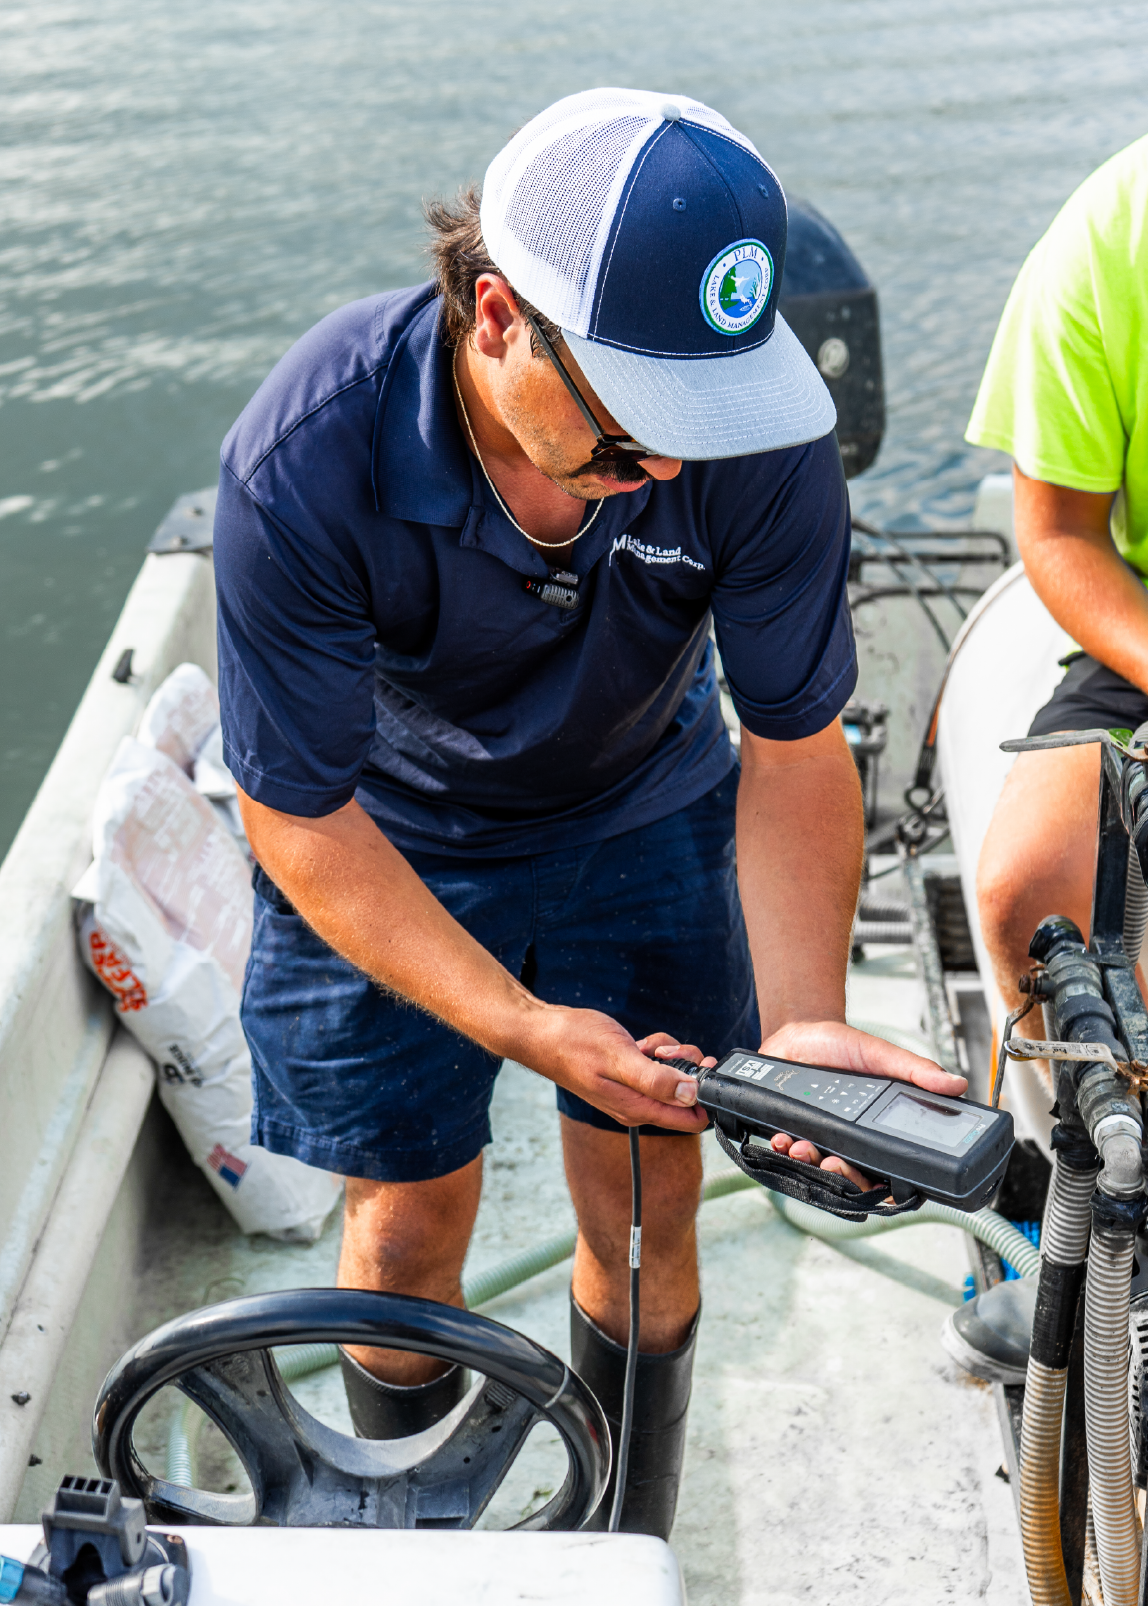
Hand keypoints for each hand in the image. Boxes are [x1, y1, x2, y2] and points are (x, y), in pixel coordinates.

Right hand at [522, 1011, 711, 1130]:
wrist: (540, 1033)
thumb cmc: (573, 1043)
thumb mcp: (620, 1058)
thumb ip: (656, 1080)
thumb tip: (691, 1095)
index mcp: (636, 1109)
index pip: (690, 1120)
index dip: (704, 1094)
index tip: (699, 1068)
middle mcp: (636, 1106)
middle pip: (685, 1097)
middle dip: (686, 1069)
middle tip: (666, 1051)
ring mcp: (631, 1092)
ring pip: (672, 1078)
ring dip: (670, 1057)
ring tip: (647, 1046)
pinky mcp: (626, 1077)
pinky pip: (656, 1068)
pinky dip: (656, 1052)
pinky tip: (639, 1044)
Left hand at [760, 1020, 965, 1188]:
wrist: (795, 1034)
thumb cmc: (839, 1045)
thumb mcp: (879, 1054)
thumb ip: (913, 1070)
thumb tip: (956, 1084)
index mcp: (875, 1129)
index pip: (887, 1173)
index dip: (885, 1187)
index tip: (878, 1183)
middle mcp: (848, 1141)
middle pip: (852, 1182)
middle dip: (842, 1178)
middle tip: (833, 1163)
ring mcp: (819, 1139)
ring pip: (817, 1173)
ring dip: (809, 1164)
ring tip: (801, 1147)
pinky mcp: (791, 1133)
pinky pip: (787, 1156)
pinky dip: (783, 1151)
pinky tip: (782, 1139)